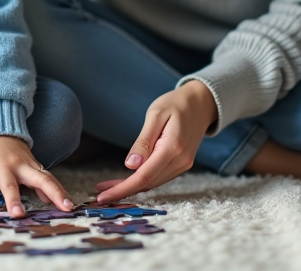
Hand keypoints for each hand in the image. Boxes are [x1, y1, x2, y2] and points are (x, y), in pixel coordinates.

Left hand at [0, 136, 74, 216]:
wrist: (1, 127)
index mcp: (3, 167)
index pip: (9, 186)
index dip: (14, 200)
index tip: (19, 214)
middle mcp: (21, 166)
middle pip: (41, 179)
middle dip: (54, 193)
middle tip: (66, 207)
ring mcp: (32, 164)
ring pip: (49, 178)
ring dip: (60, 191)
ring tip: (70, 207)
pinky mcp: (37, 165)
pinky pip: (48, 177)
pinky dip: (56, 189)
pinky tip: (63, 202)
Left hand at [94, 80, 217, 201]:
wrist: (201, 103)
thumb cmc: (175, 104)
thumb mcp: (155, 114)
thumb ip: (143, 141)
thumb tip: (130, 165)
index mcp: (173, 148)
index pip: (144, 176)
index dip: (122, 189)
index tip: (102, 196)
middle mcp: (180, 161)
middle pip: (147, 183)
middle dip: (123, 189)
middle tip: (99, 191)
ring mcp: (183, 164)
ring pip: (153, 183)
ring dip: (131, 187)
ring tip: (109, 186)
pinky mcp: (182, 164)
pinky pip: (160, 177)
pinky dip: (143, 180)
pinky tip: (129, 178)